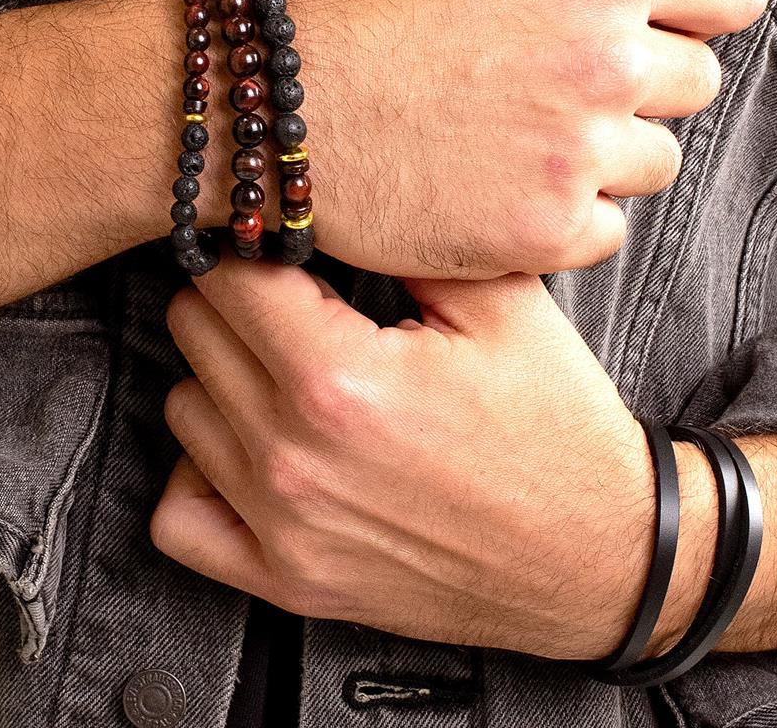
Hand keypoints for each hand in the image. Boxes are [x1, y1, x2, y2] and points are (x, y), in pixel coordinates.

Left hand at [151, 256, 661, 660]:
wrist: (599, 555)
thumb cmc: (553, 423)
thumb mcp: (499, 302)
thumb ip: (403, 238)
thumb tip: (324, 193)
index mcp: (341, 378)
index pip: (227, 274)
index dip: (256, 242)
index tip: (284, 241)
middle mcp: (294, 457)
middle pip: (192, 331)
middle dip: (235, 298)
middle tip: (288, 296)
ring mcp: (283, 529)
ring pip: (181, 408)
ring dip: (220, 377)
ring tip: (282, 367)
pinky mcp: (287, 582)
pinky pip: (177, 518)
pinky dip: (198, 474)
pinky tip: (247, 446)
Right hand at [283, 0, 768, 277]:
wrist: (273, 98)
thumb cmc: (363, 0)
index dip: (688, 5)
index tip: (645, 21)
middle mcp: (606, 60)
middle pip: (694, 82)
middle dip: (635, 79)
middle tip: (543, 76)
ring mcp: (576, 153)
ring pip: (653, 162)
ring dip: (599, 151)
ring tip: (510, 131)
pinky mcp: (544, 230)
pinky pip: (605, 230)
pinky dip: (562, 215)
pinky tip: (498, 181)